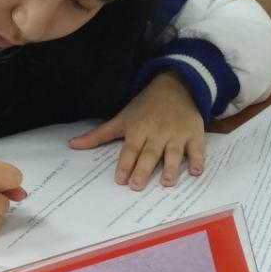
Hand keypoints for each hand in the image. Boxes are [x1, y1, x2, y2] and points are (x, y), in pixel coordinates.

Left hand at [69, 71, 205, 188]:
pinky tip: (197, 171)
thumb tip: (73, 145)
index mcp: (139, 129)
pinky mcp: (195, 135)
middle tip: (137, 186)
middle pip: (150, 153)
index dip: (125, 163)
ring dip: (172, 167)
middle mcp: (157, 133)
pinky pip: (197, 149)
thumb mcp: (122, 118)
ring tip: (167, 182)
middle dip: (143, 169)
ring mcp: (177, 134)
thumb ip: (99, 135)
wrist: (177, 86)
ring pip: (174, 153)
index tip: (120, 179)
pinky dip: (198, 160)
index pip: (130, 149)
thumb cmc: (145, 106)